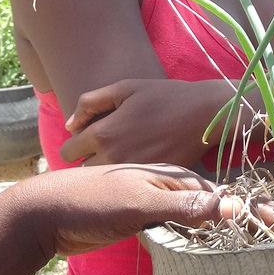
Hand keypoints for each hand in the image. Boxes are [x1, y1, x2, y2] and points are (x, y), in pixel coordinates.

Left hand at [27, 163, 273, 257]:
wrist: (42, 214)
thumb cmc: (88, 203)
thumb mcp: (137, 203)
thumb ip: (182, 205)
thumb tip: (230, 206)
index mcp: (170, 176)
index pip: (223, 193)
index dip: (254, 207)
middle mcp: (167, 187)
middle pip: (218, 203)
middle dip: (251, 216)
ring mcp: (155, 204)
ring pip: (200, 217)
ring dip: (228, 228)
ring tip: (261, 240)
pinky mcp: (141, 221)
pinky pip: (180, 229)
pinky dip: (201, 238)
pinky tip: (214, 249)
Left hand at [61, 78, 249, 168]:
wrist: (206, 115)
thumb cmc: (165, 96)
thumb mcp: (125, 88)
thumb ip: (90, 103)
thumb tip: (70, 125)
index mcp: (103, 133)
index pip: (67, 151)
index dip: (75, 144)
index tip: (89, 138)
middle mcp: (113, 158)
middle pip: (82, 168)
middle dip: (90, 158)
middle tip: (110, 147)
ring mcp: (132, 174)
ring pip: (104, 180)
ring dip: (108, 171)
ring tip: (125, 155)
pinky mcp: (149, 183)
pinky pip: (127, 186)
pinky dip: (129, 178)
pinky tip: (141, 163)